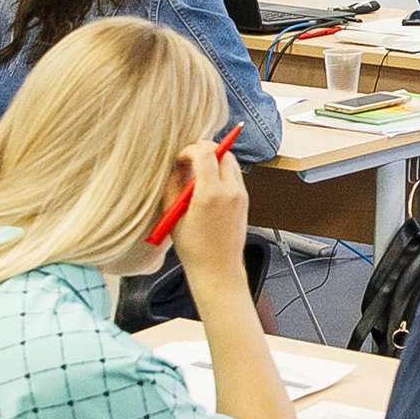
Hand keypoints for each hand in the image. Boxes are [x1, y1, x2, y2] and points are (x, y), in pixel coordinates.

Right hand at [166, 140, 250, 280]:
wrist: (218, 268)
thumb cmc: (193, 248)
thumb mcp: (174, 214)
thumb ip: (174, 185)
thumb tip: (176, 165)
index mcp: (211, 193)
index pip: (206, 153)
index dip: (190, 150)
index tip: (181, 158)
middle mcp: (230, 191)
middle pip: (222, 152)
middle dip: (205, 150)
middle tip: (189, 160)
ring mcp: (241, 195)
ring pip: (231, 161)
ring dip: (215, 159)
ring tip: (198, 173)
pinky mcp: (245, 200)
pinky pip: (235, 175)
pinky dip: (222, 171)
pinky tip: (208, 184)